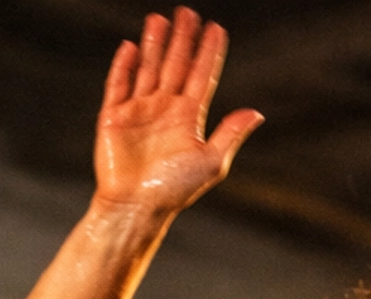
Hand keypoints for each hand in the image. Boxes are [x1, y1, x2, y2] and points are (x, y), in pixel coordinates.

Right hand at [93, 9, 261, 215]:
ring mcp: (139, 110)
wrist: (135, 206)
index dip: (209, 53)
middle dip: (183, 40)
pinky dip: (124, 66)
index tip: (217, 28)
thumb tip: (257, 113)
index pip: (201, 77)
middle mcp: (165, 110)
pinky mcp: (114, 116)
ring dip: (155, 45)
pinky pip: (119, 84)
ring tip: (160, 19)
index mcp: (188, 119)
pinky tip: (131, 48)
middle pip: (175, 65)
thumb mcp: (211, 162)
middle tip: (188, 13)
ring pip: (149, 68)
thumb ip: (231, 134)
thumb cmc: (175, 190)